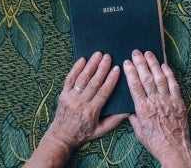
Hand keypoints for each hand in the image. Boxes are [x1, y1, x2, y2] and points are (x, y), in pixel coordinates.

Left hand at [24, 52, 127, 167]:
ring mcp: (71, 97)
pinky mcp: (63, 93)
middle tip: (108, 57)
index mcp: (92, 111)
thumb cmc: (83, 132)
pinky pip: (69, 79)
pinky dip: (75, 68)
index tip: (117, 69)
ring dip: (90, 65)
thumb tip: (128, 110)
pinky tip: (82, 59)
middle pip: (93, 82)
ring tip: (98, 54)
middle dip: (101, 68)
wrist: (62, 135)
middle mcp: (81, 103)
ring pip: (82, 78)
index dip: (111, 80)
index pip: (103, 92)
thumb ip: (114, 120)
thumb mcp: (101, 130)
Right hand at [123, 50, 190, 167]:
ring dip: (154, 64)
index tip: (127, 63)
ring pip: (160, 78)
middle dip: (141, 63)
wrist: (175, 150)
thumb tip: (130, 106)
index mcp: (143, 109)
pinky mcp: (179, 102)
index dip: (131, 72)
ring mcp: (168, 101)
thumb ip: (134, 116)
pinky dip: (169, 74)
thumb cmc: (155, 142)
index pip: (135, 85)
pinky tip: (164, 65)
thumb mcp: (139, 131)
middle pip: (146, 78)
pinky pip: (174, 85)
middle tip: (136, 52)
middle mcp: (155, 102)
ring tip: (149, 53)